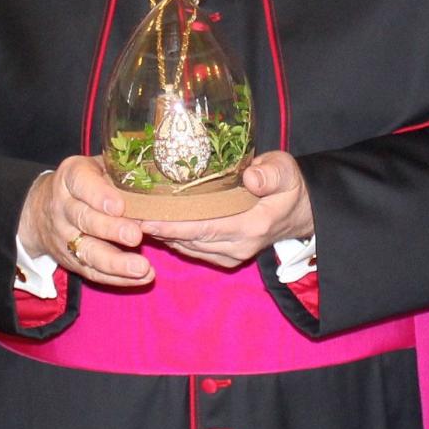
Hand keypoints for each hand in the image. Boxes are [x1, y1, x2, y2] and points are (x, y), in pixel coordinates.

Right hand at [18, 156, 152, 288]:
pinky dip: (117, 278)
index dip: (99, 195)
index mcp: (70, 177)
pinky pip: (93, 272)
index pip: (81, 184)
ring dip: (115, 262)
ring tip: (141, 267)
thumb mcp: (94, 167)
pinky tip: (142, 277)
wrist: (41, 210)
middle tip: (135, 236)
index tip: (119, 206)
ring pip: (88, 251)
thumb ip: (118, 171)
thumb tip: (158, 180)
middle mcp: (62, 207)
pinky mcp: (70, 260)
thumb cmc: (84, 184)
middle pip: (84, 220)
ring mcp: (64, 236)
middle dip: (110, 230)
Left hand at [140, 151, 314, 269]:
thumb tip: (251, 177)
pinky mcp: (227, 258)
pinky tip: (157, 226)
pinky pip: (195, 251)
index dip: (173, 224)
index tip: (146, 218)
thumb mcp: (286, 171)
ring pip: (189, 248)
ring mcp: (233, 255)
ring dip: (163, 236)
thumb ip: (271, 173)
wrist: (300, 212)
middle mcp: (240, 246)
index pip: (204, 228)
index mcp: (253, 225)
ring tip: (136, 220)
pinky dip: (175, 240)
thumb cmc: (289, 185)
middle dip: (159, 230)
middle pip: (190, 241)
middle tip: (128, 218)